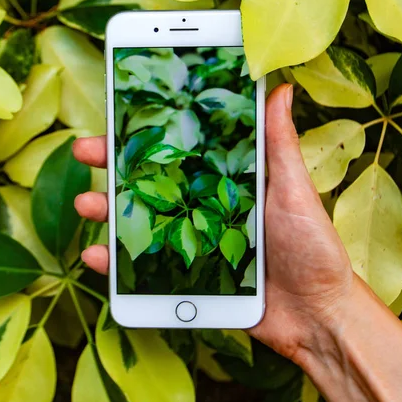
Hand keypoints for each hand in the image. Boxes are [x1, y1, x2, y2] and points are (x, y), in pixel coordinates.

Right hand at [73, 84, 354, 358]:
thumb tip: (280, 87)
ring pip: (139, 217)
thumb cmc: (312, 246)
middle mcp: (202, 204)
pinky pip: (142, 265)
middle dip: (114, 163)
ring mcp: (190, 240)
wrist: (315, 315)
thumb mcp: (294, 189)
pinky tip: (95, 254)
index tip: (120, 108)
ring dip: (107, 208)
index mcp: (225, 178)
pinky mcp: (185, 275)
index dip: (150, 129)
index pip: (181, 147)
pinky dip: (115, 261)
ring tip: (86, 202)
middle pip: (150, 179)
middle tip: (86, 150)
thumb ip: (280, 143)